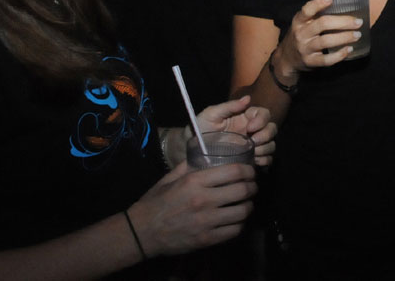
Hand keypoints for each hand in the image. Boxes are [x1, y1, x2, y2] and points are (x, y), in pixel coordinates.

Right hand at [128, 161, 256, 255]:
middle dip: (252, 187)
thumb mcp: (171, 178)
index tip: (250, 171)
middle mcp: (204, 200)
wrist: (142, 232)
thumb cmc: (156, 202)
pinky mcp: (207, 239)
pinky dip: (239, 224)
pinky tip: (236, 220)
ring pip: (242, 212)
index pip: (234, 171)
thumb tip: (207, 154)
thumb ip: (190, 165)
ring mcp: (207, 221)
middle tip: (252, 186)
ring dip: (248, 206)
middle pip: (243, 190)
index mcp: (195, 181)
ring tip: (246, 203)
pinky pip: (234, 230)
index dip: (248, 170)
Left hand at [196, 95, 276, 165]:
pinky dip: (265, 160)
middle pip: (271, 128)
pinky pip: (266, 160)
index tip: (250, 127)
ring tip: (253, 153)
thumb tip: (248, 98)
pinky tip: (255, 162)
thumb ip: (229, 106)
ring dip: (266, 148)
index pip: (263, 114)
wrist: (190, 150)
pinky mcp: (250, 160)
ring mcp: (252, 146)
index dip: (261, 119)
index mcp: (244, 117)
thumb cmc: (199, 129)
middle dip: (266, 134)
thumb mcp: (211, 114)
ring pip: (271, 144)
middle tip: (254, 142)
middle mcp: (251, 131)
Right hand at [272, 0, 362, 76]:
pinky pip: (326, 59)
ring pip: (325, 41)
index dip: (318, 3)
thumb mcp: (303, 23)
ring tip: (357, 35)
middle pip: (322, 24)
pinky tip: (349, 49)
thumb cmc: (302, 35)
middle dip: (342, 22)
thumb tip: (342, 2)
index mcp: (299, 21)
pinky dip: (339, 55)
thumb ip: (316, 14)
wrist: (287, 58)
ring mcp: (305, 48)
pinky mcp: (310, 62)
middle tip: (358, 22)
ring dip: (344, 37)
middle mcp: (301, 33)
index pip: (307, 10)